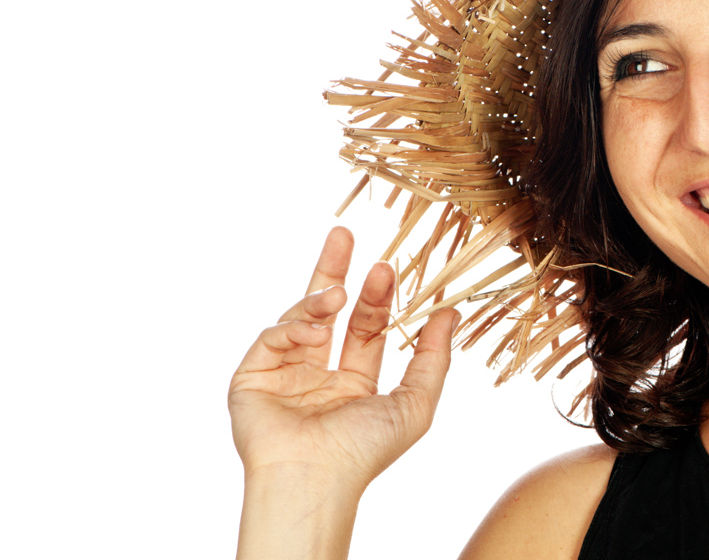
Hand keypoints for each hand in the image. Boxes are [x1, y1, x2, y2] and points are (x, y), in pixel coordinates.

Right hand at [228, 227, 458, 495]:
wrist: (315, 479)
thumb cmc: (365, 451)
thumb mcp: (415, 401)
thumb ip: (434, 356)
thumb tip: (450, 312)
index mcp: (354, 385)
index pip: (366, 328)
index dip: (377, 297)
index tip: (388, 266)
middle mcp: (318, 377)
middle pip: (328, 311)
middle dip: (335, 271)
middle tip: (344, 234)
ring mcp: (284, 375)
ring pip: (300, 319)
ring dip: (319, 299)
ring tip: (336, 293)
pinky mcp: (252, 378)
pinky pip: (271, 337)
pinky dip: (292, 325)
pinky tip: (313, 326)